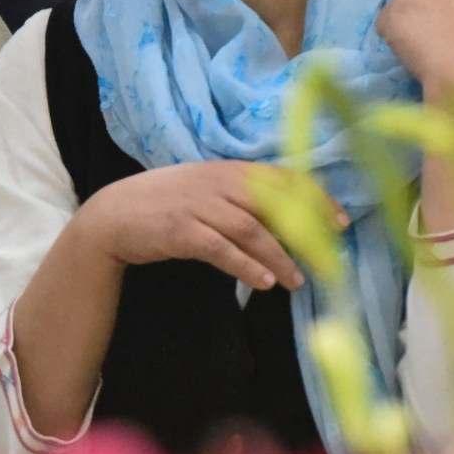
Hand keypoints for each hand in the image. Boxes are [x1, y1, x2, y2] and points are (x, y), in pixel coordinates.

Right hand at [75, 160, 334, 292]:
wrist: (113, 215)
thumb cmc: (166, 204)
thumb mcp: (207, 190)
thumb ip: (243, 198)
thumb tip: (286, 218)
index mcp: (229, 170)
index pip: (283, 178)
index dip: (315, 198)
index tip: (339, 221)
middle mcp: (218, 183)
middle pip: (275, 203)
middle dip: (307, 229)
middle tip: (330, 254)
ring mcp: (200, 206)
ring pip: (253, 230)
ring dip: (279, 257)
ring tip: (297, 280)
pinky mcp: (182, 232)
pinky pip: (223, 250)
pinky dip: (246, 266)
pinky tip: (263, 283)